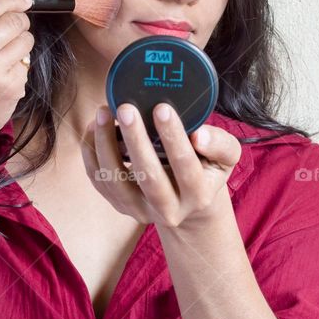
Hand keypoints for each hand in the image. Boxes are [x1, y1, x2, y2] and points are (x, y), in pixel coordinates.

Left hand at [80, 102, 241, 229]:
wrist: (188, 204)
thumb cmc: (206, 170)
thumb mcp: (225, 158)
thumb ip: (221, 144)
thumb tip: (199, 135)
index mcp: (198, 195)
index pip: (185, 166)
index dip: (173, 137)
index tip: (162, 108)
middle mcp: (168, 209)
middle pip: (147, 177)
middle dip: (135, 140)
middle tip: (126, 108)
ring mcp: (140, 210)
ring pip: (116, 181)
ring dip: (105, 145)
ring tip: (103, 113)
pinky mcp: (119, 205)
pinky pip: (99, 180)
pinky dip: (92, 153)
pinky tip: (94, 127)